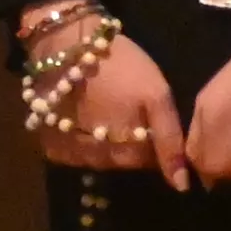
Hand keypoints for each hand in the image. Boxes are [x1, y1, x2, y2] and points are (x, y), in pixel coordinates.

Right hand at [35, 27, 192, 184]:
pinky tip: (85, 113)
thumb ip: (169, 142)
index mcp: (124, 153)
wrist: (65, 44)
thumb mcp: (156, 96)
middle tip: (129, 107)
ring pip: (99, 157)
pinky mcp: (49, 145)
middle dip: (130, 140)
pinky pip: (74, 151)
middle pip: (123, 160)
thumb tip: (181, 186)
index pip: (149, 162)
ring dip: (106, 140)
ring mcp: (69, 156)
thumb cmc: (120, 66)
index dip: (154, 140)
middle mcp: (95, 163)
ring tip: (107, 107)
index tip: (151, 117)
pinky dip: (82, 138)